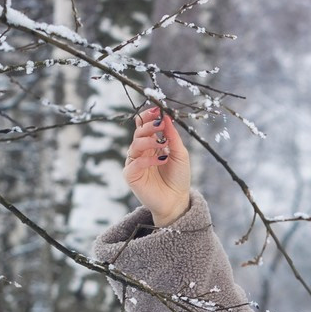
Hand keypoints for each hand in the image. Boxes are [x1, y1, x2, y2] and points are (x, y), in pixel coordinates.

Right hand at [124, 105, 191, 224]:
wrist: (177, 201)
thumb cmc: (179, 178)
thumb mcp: (180, 154)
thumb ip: (172, 136)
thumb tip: (166, 116)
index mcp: (151, 144)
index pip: (144, 125)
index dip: (148, 116)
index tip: (157, 110)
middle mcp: (141, 151)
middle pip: (138, 132)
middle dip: (148, 126)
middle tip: (160, 125)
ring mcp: (135, 162)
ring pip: (135, 145)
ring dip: (148, 141)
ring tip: (162, 144)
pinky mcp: (131, 175)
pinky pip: (135, 163)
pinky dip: (147, 160)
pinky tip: (161, 160)